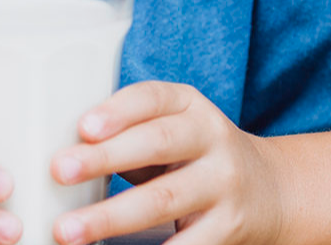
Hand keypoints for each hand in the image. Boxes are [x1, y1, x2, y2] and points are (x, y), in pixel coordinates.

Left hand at [48, 81, 286, 244]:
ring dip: (111, 217)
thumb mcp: (173, 130)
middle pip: (157, 143)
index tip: (83, 127)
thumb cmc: (194, 157)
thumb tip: (60, 152)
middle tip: (58, 171)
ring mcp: (224, 184)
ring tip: (69, 231)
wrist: (272, 192)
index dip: (118, 110)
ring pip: (164, 199)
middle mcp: (212, 139)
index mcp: (190, 107)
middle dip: (105, 158)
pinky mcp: (228, 228)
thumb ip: (128, 133)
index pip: (154, 98)